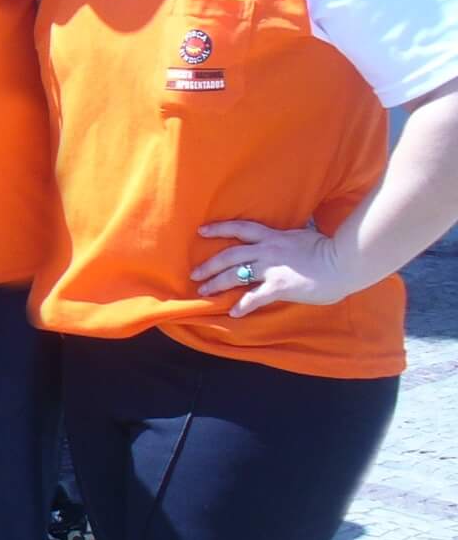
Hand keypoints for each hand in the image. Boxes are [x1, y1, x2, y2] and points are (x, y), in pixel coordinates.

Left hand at [193, 219, 351, 316]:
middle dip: (210, 264)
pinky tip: (233, 311)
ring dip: (217, 283)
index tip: (201, 231)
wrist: (345, 261)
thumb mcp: (303, 237)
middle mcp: (268, 249)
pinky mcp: (280, 286)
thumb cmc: (330, 249)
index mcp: (273, 236)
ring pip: (235, 274)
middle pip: (229, 254)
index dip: (219, 228)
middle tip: (194, 273)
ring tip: (204, 291)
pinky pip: (255, 297)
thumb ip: (288, 241)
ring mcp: (272, 267)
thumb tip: (286, 245)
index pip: (241, 228)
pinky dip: (242, 305)